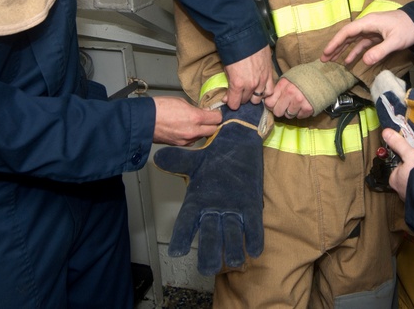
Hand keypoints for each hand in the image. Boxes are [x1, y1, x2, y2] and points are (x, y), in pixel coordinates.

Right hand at [152, 96, 222, 145]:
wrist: (144, 120)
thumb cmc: (159, 108)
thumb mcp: (181, 101)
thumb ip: (195, 108)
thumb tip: (202, 112)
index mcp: (195, 118)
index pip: (217, 118)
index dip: (217, 114)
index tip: (214, 112)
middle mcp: (193, 131)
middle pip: (213, 130)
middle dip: (213, 124)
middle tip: (209, 118)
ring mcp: (186, 140)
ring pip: (202, 137)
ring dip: (202, 131)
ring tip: (195, 123)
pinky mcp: (179, 145)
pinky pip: (192, 141)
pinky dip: (192, 135)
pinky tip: (186, 129)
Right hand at [153, 103, 264, 274]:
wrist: (238, 145)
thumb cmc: (214, 157)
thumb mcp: (195, 159)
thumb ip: (178, 161)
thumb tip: (158, 158)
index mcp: (197, 202)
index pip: (186, 222)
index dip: (181, 237)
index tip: (176, 252)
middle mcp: (214, 210)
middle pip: (209, 234)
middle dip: (209, 251)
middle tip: (207, 268)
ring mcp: (233, 210)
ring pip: (232, 232)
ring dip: (233, 246)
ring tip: (234, 261)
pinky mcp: (251, 206)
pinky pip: (253, 224)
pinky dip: (255, 237)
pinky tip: (256, 250)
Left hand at [223, 45, 274, 109]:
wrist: (245, 35)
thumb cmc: (232, 51)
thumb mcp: (226, 69)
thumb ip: (229, 85)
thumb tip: (228, 97)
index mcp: (238, 84)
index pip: (235, 104)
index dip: (231, 103)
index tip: (230, 98)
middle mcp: (251, 85)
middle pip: (246, 101)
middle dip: (241, 98)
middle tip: (238, 91)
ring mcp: (262, 80)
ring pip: (258, 98)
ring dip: (253, 96)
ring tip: (250, 90)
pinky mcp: (270, 74)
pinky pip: (270, 90)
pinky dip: (265, 92)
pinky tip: (261, 88)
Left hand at [263, 78, 312, 119]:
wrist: (322, 76)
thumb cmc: (303, 77)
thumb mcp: (288, 78)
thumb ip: (279, 89)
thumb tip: (268, 100)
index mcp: (283, 85)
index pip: (269, 102)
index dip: (271, 104)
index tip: (274, 104)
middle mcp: (290, 94)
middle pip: (278, 112)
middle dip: (280, 110)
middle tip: (285, 105)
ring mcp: (299, 102)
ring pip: (288, 115)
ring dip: (291, 111)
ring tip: (296, 103)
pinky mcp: (308, 108)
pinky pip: (299, 117)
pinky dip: (300, 112)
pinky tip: (303, 105)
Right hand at [320, 10, 413, 66]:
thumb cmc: (408, 29)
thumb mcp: (395, 41)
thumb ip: (380, 51)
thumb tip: (364, 61)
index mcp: (369, 23)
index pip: (347, 32)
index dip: (335, 42)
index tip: (326, 52)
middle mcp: (367, 25)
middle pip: (347, 36)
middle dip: (335, 47)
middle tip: (323, 59)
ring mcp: (371, 31)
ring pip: (353, 41)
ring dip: (342, 50)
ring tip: (332, 60)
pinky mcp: (377, 36)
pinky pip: (362, 44)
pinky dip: (354, 52)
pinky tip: (349, 60)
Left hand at [383, 128, 413, 198]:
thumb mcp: (410, 153)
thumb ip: (398, 144)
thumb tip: (385, 132)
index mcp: (394, 179)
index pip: (397, 168)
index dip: (405, 162)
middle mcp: (400, 191)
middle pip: (405, 177)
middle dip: (412, 173)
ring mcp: (410, 198)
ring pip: (413, 186)